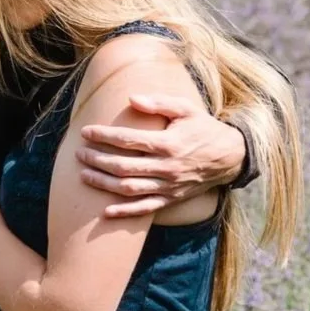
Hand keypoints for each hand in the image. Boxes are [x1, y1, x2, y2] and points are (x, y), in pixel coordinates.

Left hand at [75, 94, 245, 217]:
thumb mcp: (186, 109)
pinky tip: (105, 211)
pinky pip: (145, 209)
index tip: (86, 131)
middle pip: (124, 166)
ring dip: (104, 183)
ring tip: (84, 174)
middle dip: (97, 159)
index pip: (128, 141)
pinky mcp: (171, 199)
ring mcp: (168, 187)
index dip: (104, 136)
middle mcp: (167, 168)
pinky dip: (124, 212)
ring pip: (130, 189)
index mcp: (168, 144)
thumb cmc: (203, 128)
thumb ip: (159, 103)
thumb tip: (132, 98)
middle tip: (79, 153)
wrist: (230, 157)